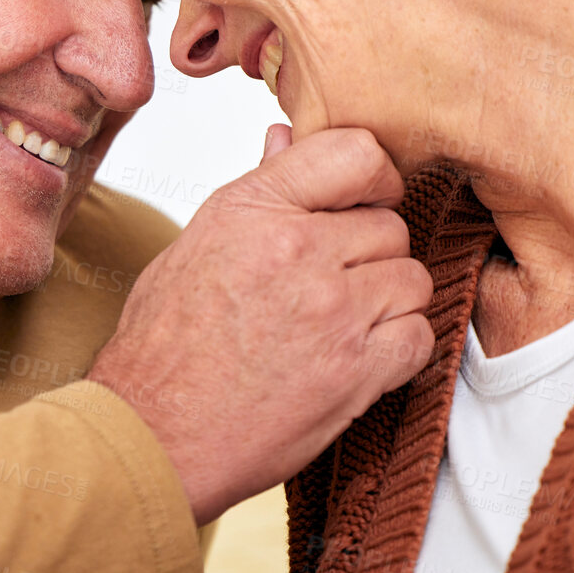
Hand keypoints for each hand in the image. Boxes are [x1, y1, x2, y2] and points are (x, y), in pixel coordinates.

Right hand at [87, 125, 433, 525]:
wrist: (154, 433)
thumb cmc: (163, 347)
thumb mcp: (197, 244)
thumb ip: (257, 191)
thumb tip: (286, 139)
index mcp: (253, 209)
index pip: (356, 153)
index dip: (373, 177)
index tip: (363, 201)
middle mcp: (298, 250)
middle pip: (389, 225)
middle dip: (370, 254)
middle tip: (332, 285)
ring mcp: (332, 310)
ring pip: (413, 279)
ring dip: (388, 302)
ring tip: (342, 324)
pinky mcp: (356, 371)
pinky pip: (420, 336)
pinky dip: (400, 349)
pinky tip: (358, 358)